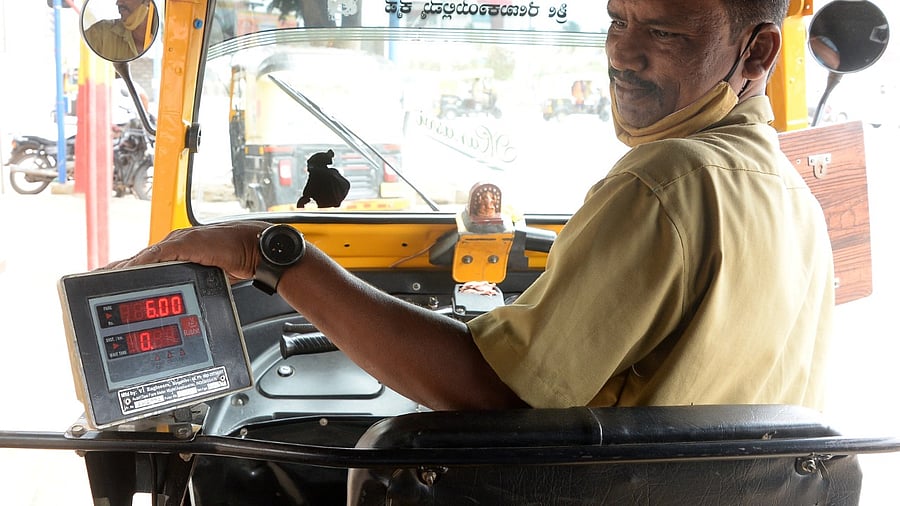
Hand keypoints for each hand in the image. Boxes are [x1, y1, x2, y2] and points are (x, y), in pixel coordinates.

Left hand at [107, 221, 269, 281]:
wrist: (254, 248)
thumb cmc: (235, 259)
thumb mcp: (208, 277)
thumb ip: (192, 282)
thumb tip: (182, 305)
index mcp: (176, 255)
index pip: (144, 265)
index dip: (124, 273)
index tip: (104, 282)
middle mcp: (173, 247)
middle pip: (137, 261)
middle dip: (115, 271)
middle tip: (93, 280)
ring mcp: (178, 244)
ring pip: (143, 257)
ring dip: (123, 268)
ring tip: (102, 277)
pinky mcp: (186, 243)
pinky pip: (159, 253)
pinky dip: (143, 261)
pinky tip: (131, 269)